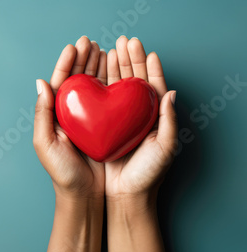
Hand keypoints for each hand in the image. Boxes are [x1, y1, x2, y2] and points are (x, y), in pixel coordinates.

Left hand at [33, 36, 105, 198]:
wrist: (83, 194)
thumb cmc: (62, 172)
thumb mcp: (45, 143)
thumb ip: (42, 113)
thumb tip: (41, 83)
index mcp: (55, 115)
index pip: (60, 83)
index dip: (66, 64)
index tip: (74, 47)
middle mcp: (73, 113)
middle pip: (77, 80)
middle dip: (83, 59)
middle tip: (90, 41)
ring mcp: (90, 118)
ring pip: (93, 86)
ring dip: (97, 67)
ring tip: (103, 49)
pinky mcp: (106, 125)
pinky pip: (108, 100)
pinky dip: (111, 84)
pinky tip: (115, 71)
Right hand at [105, 36, 176, 197]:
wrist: (124, 195)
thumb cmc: (148, 174)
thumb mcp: (165, 147)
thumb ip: (168, 120)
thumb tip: (171, 93)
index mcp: (152, 116)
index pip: (151, 85)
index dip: (148, 66)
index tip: (143, 50)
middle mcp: (133, 114)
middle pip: (132, 80)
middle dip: (128, 59)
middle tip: (123, 42)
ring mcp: (115, 118)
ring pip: (114, 86)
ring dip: (112, 66)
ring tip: (108, 49)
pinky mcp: (99, 125)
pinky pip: (98, 100)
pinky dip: (97, 84)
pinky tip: (94, 71)